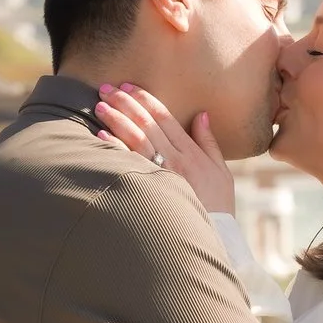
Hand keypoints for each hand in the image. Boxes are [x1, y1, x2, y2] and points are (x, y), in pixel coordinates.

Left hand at [93, 83, 235, 215]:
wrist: (215, 236)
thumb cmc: (219, 206)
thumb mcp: (222, 171)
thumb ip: (209, 142)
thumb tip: (201, 114)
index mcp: (191, 152)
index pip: (164, 117)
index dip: (145, 99)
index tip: (128, 87)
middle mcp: (176, 160)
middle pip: (146, 124)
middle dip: (125, 103)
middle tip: (106, 89)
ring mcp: (162, 175)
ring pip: (136, 140)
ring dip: (117, 120)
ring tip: (100, 106)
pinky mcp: (150, 191)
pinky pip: (130, 165)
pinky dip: (115, 148)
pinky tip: (101, 136)